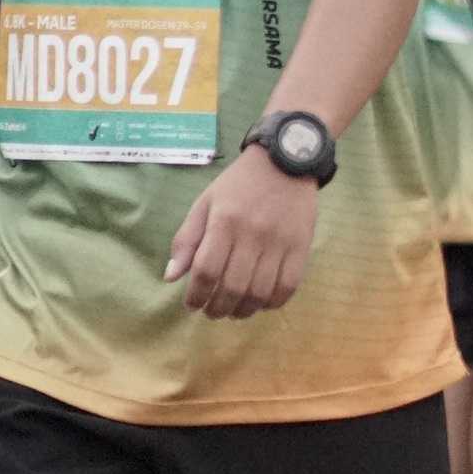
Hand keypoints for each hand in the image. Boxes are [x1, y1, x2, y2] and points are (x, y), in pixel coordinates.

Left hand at [164, 145, 319, 319]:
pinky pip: (288, 286)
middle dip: (217, 308)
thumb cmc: (239, 184)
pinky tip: (260, 302)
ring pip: (260, 292)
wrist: (286, 161)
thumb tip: (171, 277)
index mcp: (224, 221)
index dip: (196, 295)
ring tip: (234, 311)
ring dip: (243, 310)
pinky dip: (272, 303)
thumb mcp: (205, 203)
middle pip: (233, 287)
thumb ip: (186, 240)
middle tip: (211, 312)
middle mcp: (252, 234)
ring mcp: (279, 242)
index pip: (206, 270)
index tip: (191, 305)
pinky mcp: (301, 247)